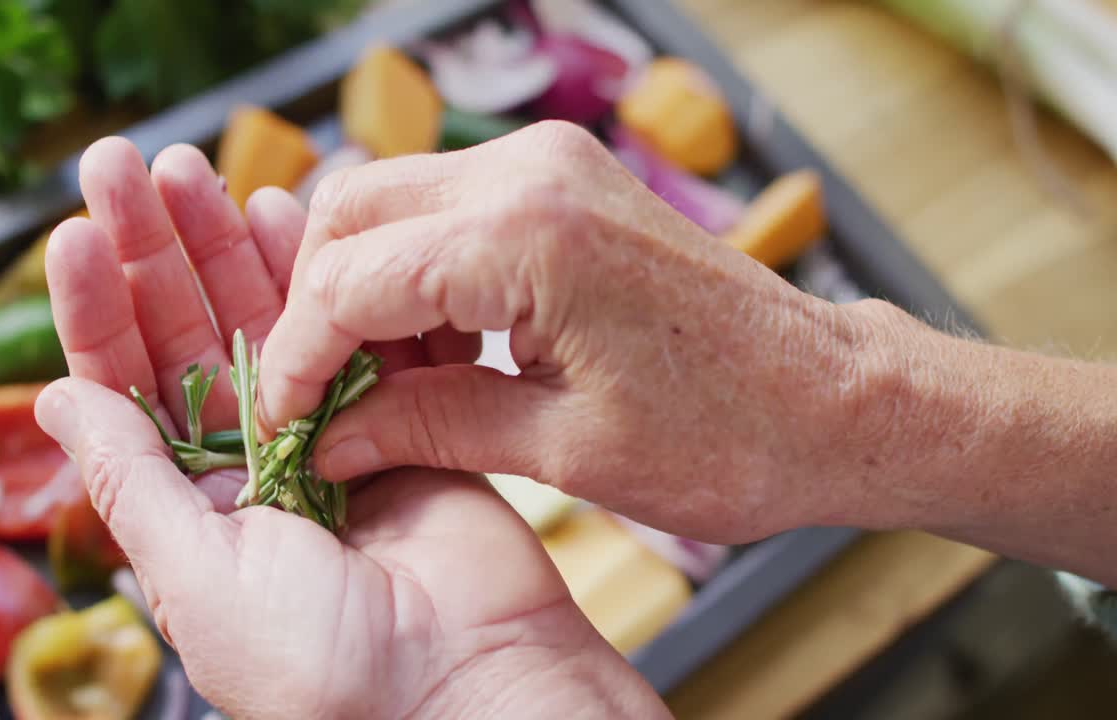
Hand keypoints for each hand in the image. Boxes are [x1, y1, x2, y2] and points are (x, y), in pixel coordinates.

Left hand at [36, 137, 668, 718]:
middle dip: (160, 252)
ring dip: (234, 247)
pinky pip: (353, 332)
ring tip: (203, 174)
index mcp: (189, 508)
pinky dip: (326, 276)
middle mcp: (252, 464)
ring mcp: (328, 435)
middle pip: (192, 335)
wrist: (466, 681)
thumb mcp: (199, 578)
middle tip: (131, 168)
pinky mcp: (401, 417)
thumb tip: (59, 397)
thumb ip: (134, 482)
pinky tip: (295, 218)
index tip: (79, 235)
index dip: (100, 310)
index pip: (126, 389)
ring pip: (269, 321)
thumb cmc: (326, 666)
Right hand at [257, 120, 896, 544]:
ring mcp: (551, 165)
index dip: (297, 357)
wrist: (831, 400)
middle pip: (351, 213)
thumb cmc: (727, 437)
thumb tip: (329, 438)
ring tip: (381, 386)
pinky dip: (415, 272)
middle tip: (325, 401)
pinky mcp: (566, 181)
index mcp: (528, 237)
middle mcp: (532, 174)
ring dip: (364, 288)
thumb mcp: (563, 451)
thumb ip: (428, 427)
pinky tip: (433, 349)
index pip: (348, 279)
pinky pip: (447, 209)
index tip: (285, 422)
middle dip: (317, 309)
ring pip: (391, 203)